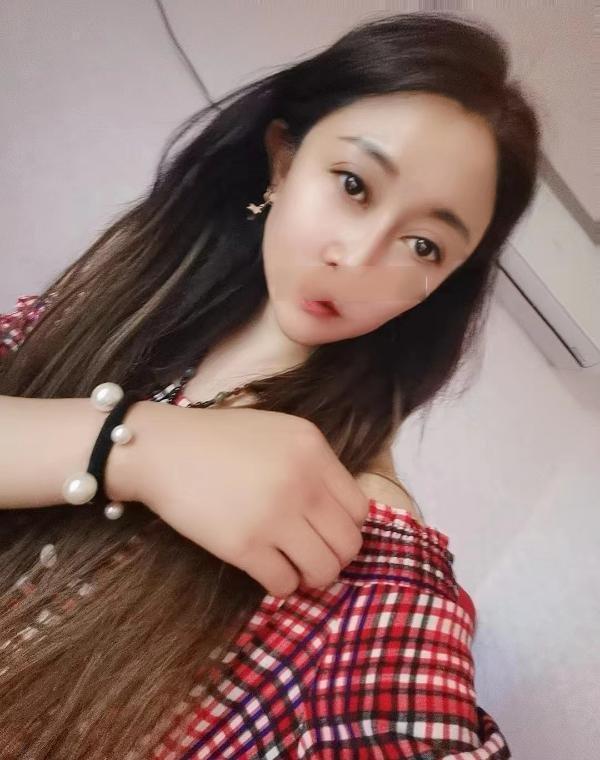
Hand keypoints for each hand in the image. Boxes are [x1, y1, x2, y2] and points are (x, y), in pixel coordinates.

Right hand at [112, 401, 369, 597]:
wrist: (162, 450)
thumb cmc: (219, 440)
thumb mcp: (278, 433)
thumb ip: (313, 465)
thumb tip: (337, 511)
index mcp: (313, 449)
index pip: (360, 509)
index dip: (347, 527)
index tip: (326, 531)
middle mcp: (302, 482)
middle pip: (349, 544)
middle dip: (334, 557)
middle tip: (312, 555)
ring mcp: (275, 515)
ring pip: (325, 571)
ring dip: (312, 576)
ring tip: (293, 567)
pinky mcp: (245, 546)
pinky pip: (285, 585)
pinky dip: (281, 585)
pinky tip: (267, 570)